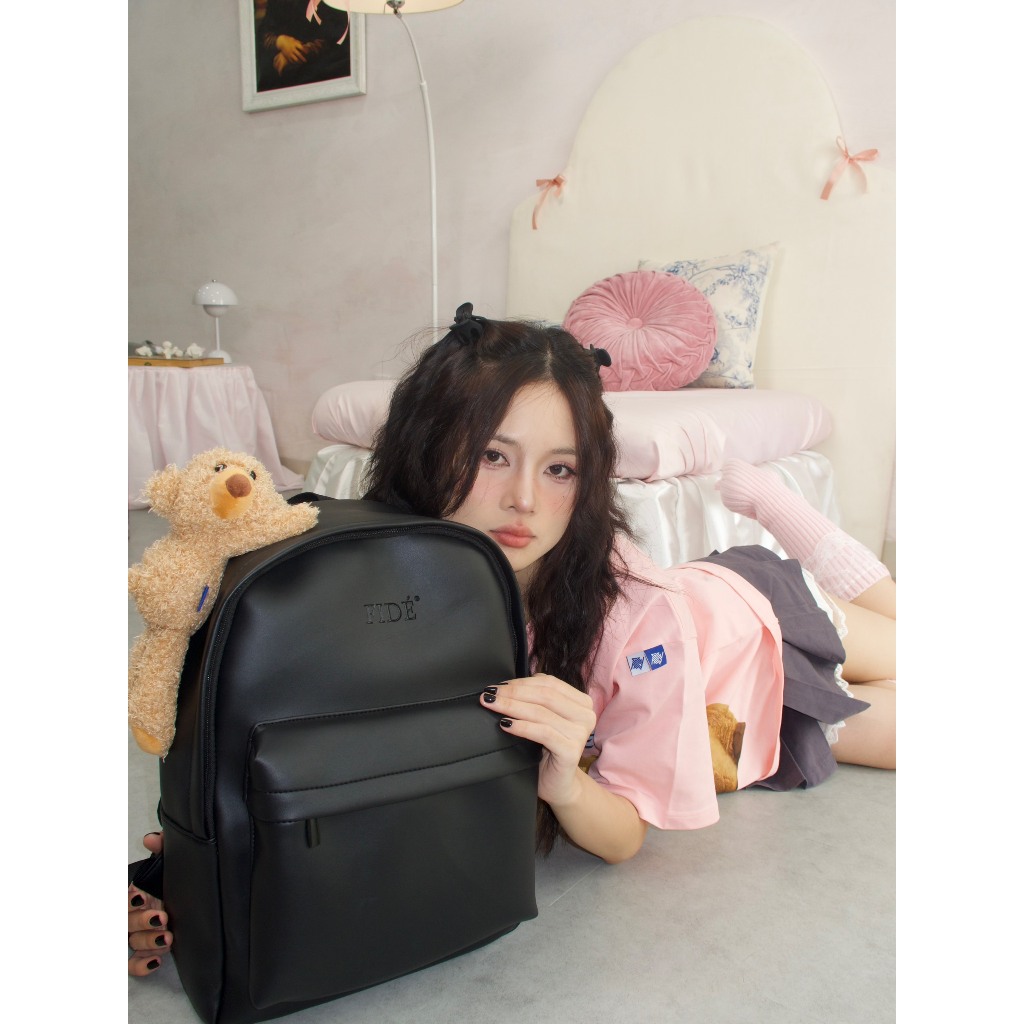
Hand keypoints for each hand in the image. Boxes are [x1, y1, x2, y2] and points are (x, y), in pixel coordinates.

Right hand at [128, 833, 171, 975]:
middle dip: (142, 921)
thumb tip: (151, 839)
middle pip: (128, 921)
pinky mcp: (145, 952)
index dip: (131, 899)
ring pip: (133, 942)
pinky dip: (141, 965)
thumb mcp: (167, 865)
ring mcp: (138, 935)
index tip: (142, 896)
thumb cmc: (168, 883)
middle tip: (162, 918)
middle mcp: (134, 915)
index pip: (125, 898)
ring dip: (148, 941)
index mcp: (137, 894)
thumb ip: (161, 849)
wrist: (185, 900)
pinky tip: (156, 962)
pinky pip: (134, 964)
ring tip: (167, 938)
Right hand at [275, 35, 308, 63]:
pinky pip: (291, 60)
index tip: (307, 53)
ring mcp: (289, 52)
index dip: (305, 51)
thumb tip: (305, 45)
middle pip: (299, 55)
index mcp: (295, 44)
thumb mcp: (294, 40)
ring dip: (299, 61)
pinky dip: (294, 62)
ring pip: (295, 59)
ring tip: (301, 63)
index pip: (302, 48)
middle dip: (303, 58)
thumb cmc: (289, 40)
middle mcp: (292, 49)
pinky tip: (296, 62)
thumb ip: (299, 43)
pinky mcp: (287, 55)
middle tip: (306, 61)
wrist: (281, 41)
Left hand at [480, 674, 595, 807]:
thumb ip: (536, 699)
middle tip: (490, 694)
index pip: (549, 683)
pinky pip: (542, 732)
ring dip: (512, 706)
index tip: (498, 685)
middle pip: (545, 695)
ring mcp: (580, 733)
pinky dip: (521, 726)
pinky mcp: (571, 751)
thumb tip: (506, 685)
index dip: (521, 682)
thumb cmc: (548, 750)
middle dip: (513, 692)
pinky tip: (505, 724)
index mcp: (582, 703)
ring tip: (492, 705)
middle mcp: (586, 715)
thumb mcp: (544, 719)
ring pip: (541, 712)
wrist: (559, 785)